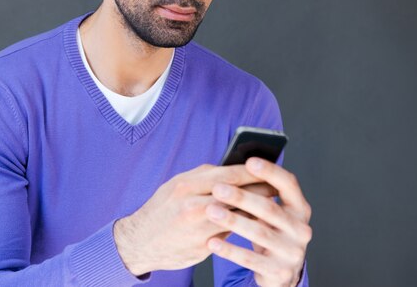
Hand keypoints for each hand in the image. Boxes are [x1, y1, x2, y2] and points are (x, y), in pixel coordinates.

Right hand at [113, 164, 273, 275]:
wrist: (139, 242)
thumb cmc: (160, 210)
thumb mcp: (175, 185)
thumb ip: (202, 177)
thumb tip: (230, 170)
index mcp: (186, 185)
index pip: (228, 175)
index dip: (251, 172)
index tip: (267, 170)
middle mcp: (193, 205)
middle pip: (237, 194)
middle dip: (259, 190)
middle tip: (276, 187)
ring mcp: (198, 228)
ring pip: (237, 215)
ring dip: (255, 210)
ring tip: (269, 206)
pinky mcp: (202, 246)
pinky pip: (229, 233)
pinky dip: (242, 227)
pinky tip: (253, 224)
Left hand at [206, 158, 311, 286]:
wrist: (279, 271)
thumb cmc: (269, 231)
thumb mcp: (270, 212)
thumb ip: (259, 192)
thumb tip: (233, 167)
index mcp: (299, 207)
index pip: (288, 184)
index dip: (270, 171)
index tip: (250, 161)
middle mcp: (300, 228)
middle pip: (269, 208)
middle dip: (242, 197)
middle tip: (218, 189)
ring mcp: (291, 251)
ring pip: (259, 232)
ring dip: (233, 220)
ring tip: (211, 212)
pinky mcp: (279, 271)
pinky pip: (250, 259)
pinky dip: (229, 249)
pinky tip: (212, 242)